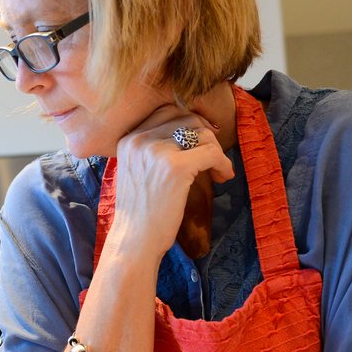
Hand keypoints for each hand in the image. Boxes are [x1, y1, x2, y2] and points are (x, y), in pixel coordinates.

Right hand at [111, 104, 234, 259]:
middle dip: (206, 136)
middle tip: (213, 158)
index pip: (167, 111)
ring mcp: (157, 152)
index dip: (190, 123)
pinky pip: (211, 153)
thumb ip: (152, 149)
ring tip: (219, 170)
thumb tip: (191, 132)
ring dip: (216, 150)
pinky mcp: (176, 167)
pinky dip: (223, 163)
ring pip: (201, 133)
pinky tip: (223, 176)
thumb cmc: (140, 211)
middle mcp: (140, 140)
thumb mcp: (136, 170)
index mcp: (128, 139)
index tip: (201, 142)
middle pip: (187, 119)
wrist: (134, 239)